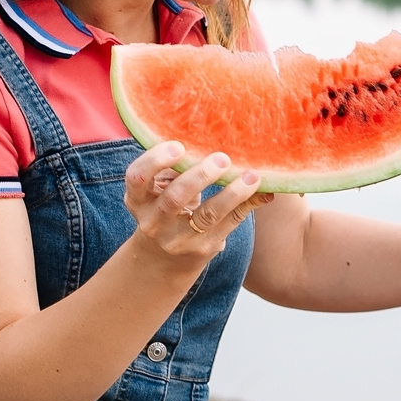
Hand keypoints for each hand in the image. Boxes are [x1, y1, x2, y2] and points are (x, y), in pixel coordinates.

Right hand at [122, 143, 263, 267]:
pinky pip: (229, 223)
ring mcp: (178, 238)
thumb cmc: (166, 210)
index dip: (155, 160)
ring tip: (251, 176)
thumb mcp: (161, 191)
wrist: (163, 260)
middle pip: (175, 198)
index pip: (137, 177)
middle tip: (222, 159)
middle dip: (200, 176)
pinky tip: (262, 191)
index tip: (178, 146)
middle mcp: (153, 221)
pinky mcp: (204, 248)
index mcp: (137, 199)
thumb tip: (213, 140)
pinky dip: (247, 204)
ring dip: (232, 193)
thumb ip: (177, 170)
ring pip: (208, 214)